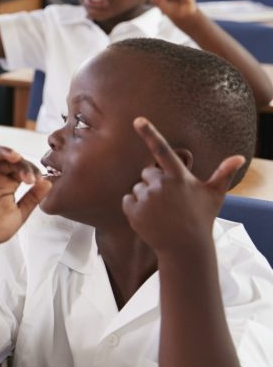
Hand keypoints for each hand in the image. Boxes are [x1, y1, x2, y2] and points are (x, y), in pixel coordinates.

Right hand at [0, 146, 49, 249]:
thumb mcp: (20, 213)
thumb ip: (33, 198)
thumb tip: (48, 182)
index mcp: (9, 183)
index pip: (21, 167)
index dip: (30, 170)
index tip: (37, 181)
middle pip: (5, 158)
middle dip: (19, 162)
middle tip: (26, 173)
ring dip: (0, 151)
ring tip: (12, 156)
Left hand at [122, 117, 242, 257]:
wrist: (185, 247)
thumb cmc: (201, 218)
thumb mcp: (214, 195)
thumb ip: (224, 173)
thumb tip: (239, 157)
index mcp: (179, 177)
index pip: (162, 150)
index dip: (149, 133)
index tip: (137, 119)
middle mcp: (161, 185)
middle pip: (147, 173)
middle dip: (154, 183)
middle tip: (169, 201)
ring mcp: (146, 198)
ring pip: (137, 187)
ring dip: (145, 197)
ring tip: (162, 212)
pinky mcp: (133, 210)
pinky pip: (127, 200)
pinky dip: (135, 207)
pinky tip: (150, 218)